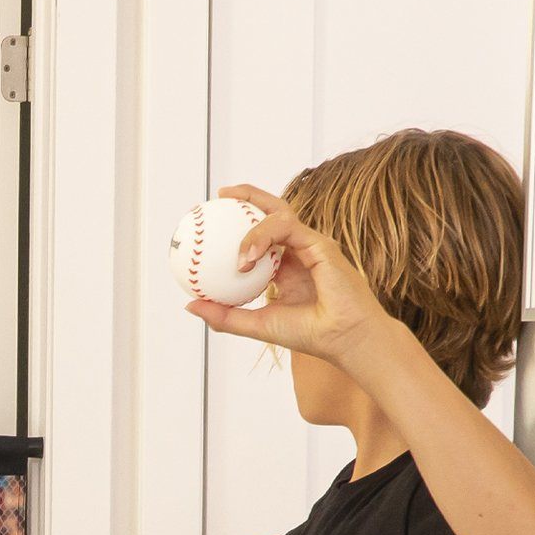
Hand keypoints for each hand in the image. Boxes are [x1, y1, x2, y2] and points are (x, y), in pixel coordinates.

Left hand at [184, 184, 394, 369]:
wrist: (344, 340)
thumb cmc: (309, 334)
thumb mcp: (256, 324)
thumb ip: (225, 315)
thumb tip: (190, 304)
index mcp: (288, 265)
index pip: (264, 233)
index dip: (240, 222)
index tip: (211, 221)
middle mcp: (300, 250)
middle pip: (275, 210)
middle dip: (248, 195)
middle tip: (220, 194)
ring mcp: (312, 244)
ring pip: (279, 216)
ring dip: (251, 227)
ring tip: (232, 248)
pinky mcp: (321, 245)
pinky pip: (288, 229)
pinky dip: (264, 237)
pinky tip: (246, 257)